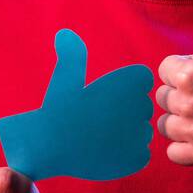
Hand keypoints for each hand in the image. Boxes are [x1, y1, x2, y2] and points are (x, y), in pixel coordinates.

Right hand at [0, 29, 153, 180]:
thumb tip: (65, 33)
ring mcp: (139, 134)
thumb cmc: (57, 109)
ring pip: (143, 131)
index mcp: (128, 82)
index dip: (125, 89)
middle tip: (100, 119)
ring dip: (128, 134)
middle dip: (127, 112)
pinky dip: (128, 155)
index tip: (106, 98)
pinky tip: (108, 151)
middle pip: (144, 106)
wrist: (48, 147)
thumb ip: (72, 56)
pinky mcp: (137, 158)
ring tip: (102, 136)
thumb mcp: (65, 79)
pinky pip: (142, 153)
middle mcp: (139, 106)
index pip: (142, 81)